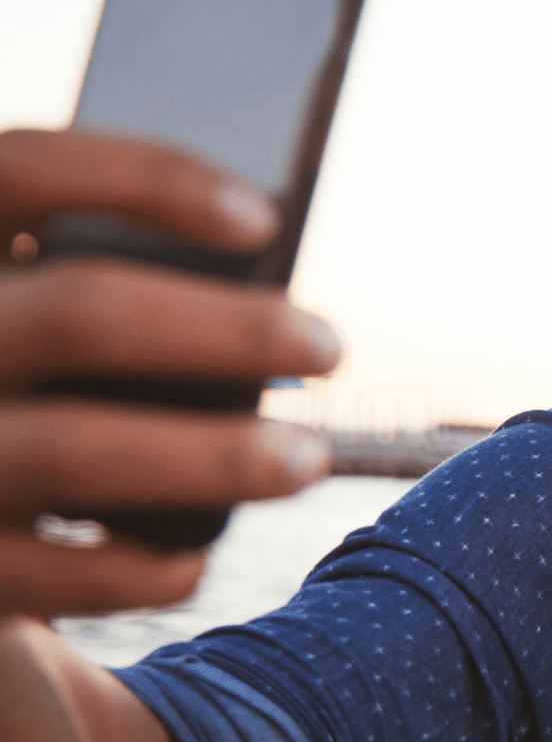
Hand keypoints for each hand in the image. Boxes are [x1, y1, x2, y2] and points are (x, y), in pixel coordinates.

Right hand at [0, 128, 339, 615]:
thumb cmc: (2, 389)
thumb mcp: (18, 311)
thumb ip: (78, 287)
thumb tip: (248, 257)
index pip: (20, 165)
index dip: (143, 177)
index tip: (263, 219)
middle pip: (78, 314)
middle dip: (226, 331)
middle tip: (329, 347)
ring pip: (69, 451)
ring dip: (209, 457)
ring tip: (305, 460)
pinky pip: (40, 576)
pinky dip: (130, 572)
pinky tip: (188, 565)